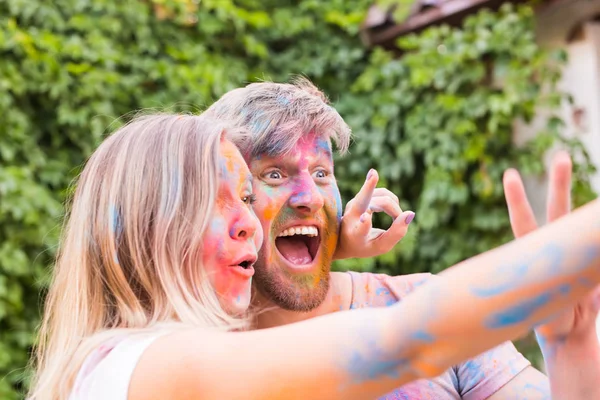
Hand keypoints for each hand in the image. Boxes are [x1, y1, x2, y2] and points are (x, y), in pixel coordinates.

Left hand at [333, 168, 414, 259]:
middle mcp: (352, 216)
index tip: (365, 217)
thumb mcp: (381, 246)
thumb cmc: (365, 245)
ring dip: (394, 206)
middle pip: (362, 200)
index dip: (365, 223)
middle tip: (373, 173)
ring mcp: (354, 203)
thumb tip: (411, 214)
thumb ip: (397, 233)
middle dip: (368, 186)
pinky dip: (391, 201)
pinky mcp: (359, 196)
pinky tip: (392, 210)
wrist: (344, 239)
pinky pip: (381, 193)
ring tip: (397, 218)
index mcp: (356, 235)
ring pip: (381, 196)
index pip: (361, 228)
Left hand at [503, 151, 599, 342]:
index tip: (509, 174)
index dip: (517, 199)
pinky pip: (597, 250)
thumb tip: (576, 294)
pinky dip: (597, 240)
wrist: (568, 332)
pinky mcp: (593, 264)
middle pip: (559, 209)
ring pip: (583, 222)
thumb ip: (554, 304)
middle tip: (561, 156)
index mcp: (535, 255)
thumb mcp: (547, 316)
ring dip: (592, 207)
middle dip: (560, 182)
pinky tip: (593, 253)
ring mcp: (578, 252)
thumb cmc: (549, 322)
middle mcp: (557, 247)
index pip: (524, 222)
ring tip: (583, 177)